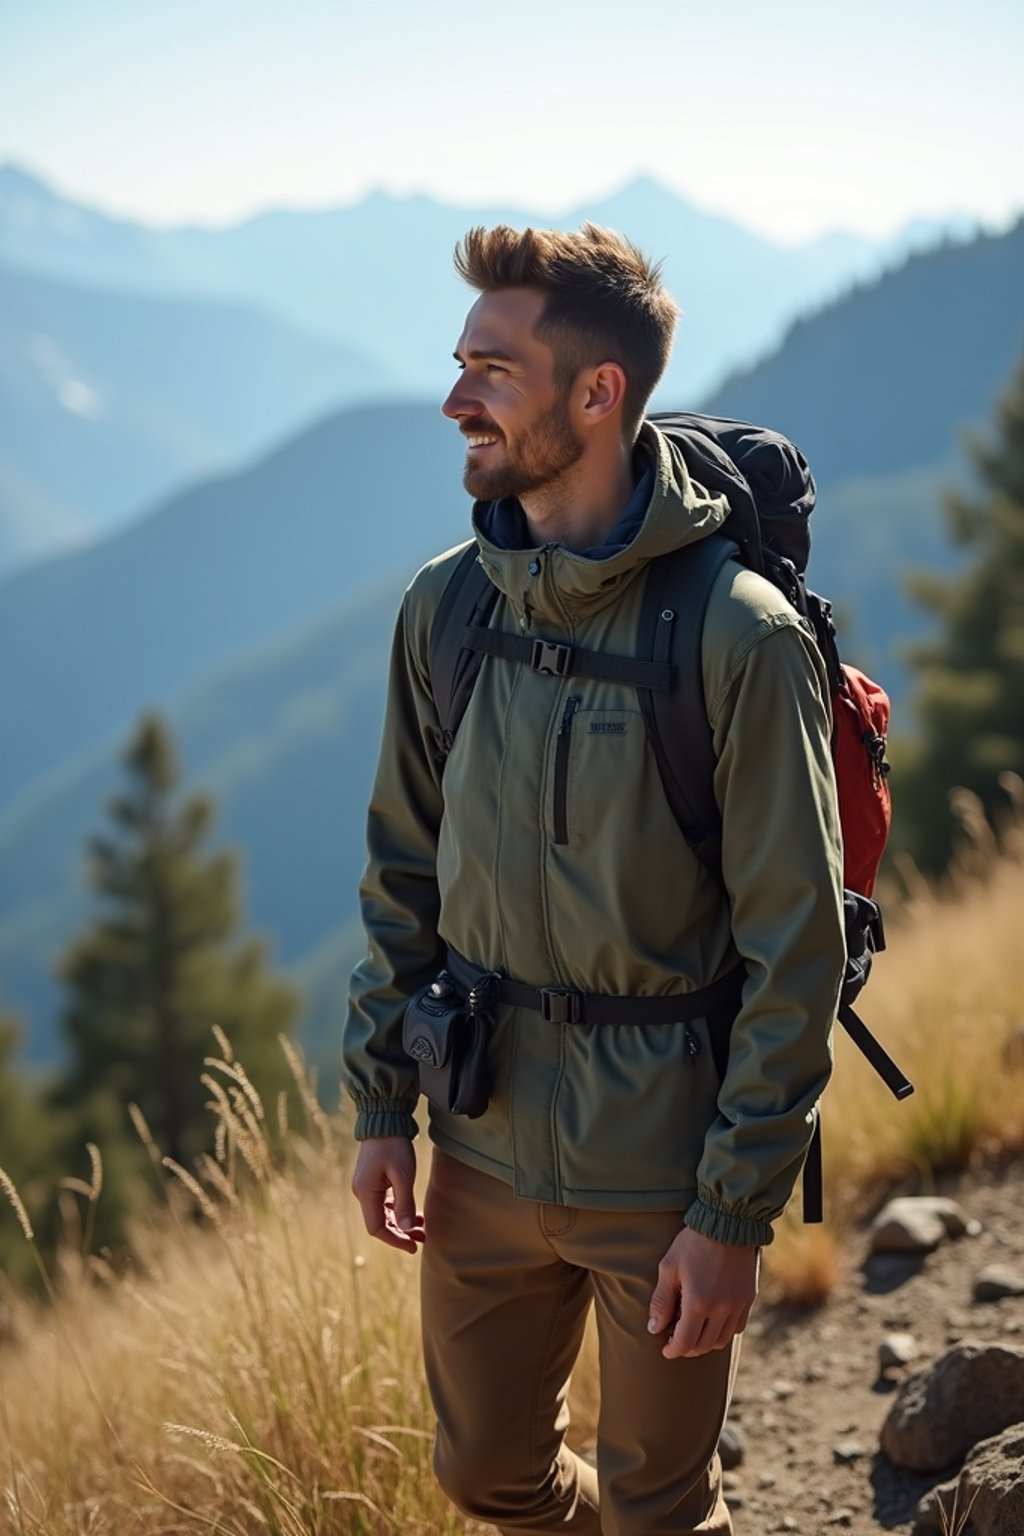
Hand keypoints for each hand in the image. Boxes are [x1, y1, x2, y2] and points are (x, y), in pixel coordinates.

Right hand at [350, 1136, 424, 1253]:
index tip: (413, 1246)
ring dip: (400, 1222)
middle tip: (422, 1238)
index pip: (377, 1228)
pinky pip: (383, 1203)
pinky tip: (412, 1212)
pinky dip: (397, 1210)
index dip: (395, 1240)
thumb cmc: (394, 1145)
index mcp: (365, 1192)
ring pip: (382, 1214)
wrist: (384, 1119)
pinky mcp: (372, 1180)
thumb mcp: (403, 1174)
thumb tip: (407, 1230)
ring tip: (421, 1227)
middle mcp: (362, 1192)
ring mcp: (365, 1186)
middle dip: (400, 1233)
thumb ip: (404, 1203)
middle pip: (379, 1223)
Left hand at [647, 1226, 758, 1358]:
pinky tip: (713, 1321)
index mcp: (698, 1302)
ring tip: (694, 1332)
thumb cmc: (693, 1242)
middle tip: (676, 1340)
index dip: (673, 1350)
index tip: (665, 1349)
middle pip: (704, 1345)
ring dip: (706, 1342)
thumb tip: (654, 1328)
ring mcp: (738, 1305)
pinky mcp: (748, 1298)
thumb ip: (661, 1300)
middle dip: (687, 1348)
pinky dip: (724, 1331)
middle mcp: (721, 1309)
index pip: (685, 1342)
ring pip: (722, 1340)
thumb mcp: (669, 1267)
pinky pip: (737, 1327)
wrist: (728, 1222)